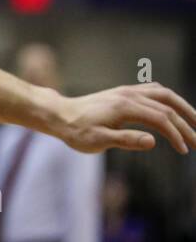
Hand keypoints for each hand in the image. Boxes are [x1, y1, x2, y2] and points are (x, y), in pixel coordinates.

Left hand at [49, 82, 195, 153]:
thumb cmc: (76, 131)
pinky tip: (174, 109)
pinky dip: (168, 99)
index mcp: (124, 107)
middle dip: (186, 123)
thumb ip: (126, 140)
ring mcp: (126, 92)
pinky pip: (153, 91)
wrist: (58, 115)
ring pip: (163, 94)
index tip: (184, 151)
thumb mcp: (98, 140)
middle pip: (167, 106)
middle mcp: (128, 95)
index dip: (176, 135)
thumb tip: (153, 141)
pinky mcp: (123, 93)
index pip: (161, 119)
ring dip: (182, 107)